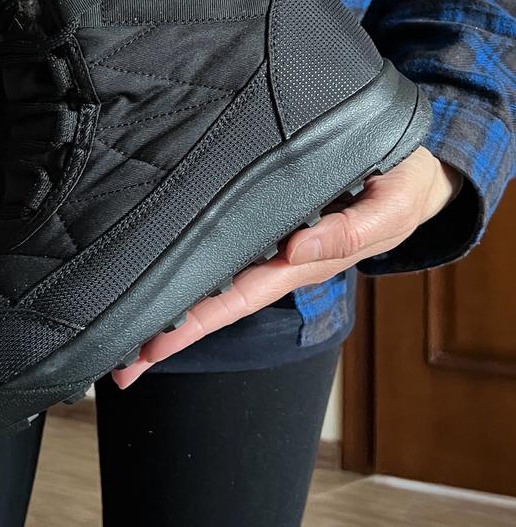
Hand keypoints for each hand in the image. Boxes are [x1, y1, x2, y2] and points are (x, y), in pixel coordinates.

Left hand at [113, 146, 461, 387]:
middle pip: (217, 298)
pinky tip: (155, 269)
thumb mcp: (390, 207)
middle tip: (121, 359)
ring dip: (176, 301)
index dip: (198, 320)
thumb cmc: (397, 189)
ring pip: (217, 274)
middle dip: (172, 328)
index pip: (240, 295)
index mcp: (302, 259)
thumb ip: (352, 230)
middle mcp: (278, 254)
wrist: (410, 171)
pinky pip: (225, 239)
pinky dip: (191, 258)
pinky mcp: (265, 209)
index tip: (153, 342)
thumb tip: (297, 249)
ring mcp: (270, 237)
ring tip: (125, 328)